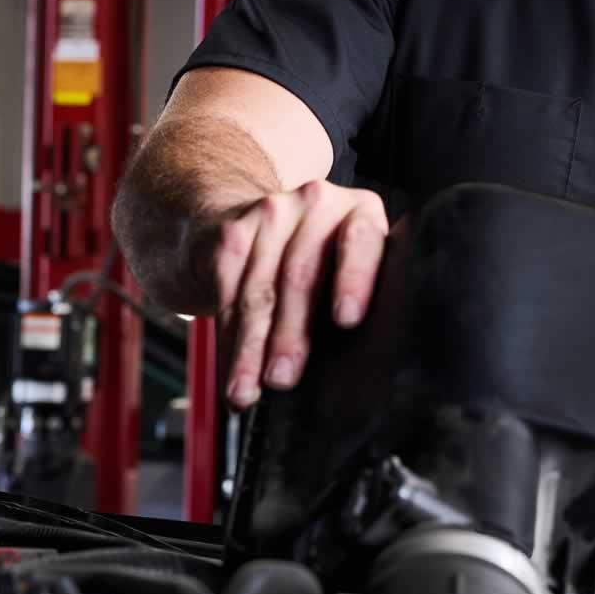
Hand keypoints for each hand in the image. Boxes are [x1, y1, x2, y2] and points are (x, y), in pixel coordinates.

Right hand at [204, 180, 388, 408]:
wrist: (251, 226)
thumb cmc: (315, 265)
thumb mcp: (347, 273)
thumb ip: (359, 302)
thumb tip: (366, 369)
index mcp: (361, 213)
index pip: (361, 242)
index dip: (354, 280)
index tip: (347, 319)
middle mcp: (318, 203)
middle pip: (302, 275)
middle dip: (290, 335)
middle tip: (283, 379)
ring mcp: (272, 213)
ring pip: (260, 292)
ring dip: (252, 349)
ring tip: (248, 390)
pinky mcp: (232, 233)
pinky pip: (228, 295)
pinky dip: (228, 342)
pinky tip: (231, 372)